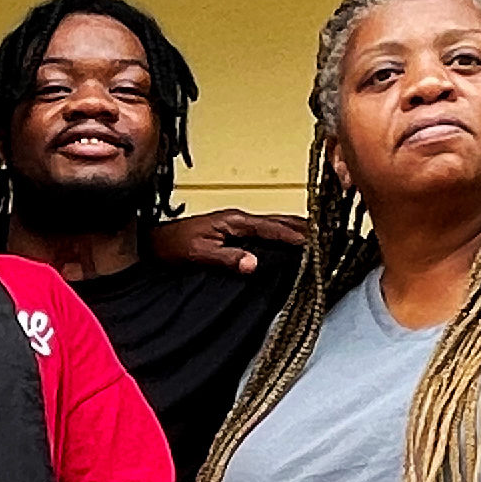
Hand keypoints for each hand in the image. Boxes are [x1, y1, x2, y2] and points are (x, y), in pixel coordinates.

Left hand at [154, 207, 308, 274]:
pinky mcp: (233, 230)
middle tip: (328, 235)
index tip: (315, 243)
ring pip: (273, 223)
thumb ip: (227, 258)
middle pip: (278, 220)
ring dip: (295, 228)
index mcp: (234, 220)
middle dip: (303, 227)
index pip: (271, 228)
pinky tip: (289, 241)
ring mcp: (236, 223)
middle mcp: (238, 218)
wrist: (152, 243)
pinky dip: (281, 233)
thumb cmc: (172, 246)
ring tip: (318, 236)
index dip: (294, 236)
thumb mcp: (199, 254)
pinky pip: (265, 230)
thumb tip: (254, 263)